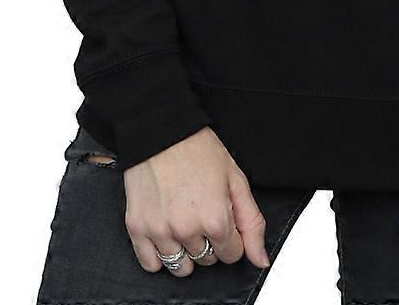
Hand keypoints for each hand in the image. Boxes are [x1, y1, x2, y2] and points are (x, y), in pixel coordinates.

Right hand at [122, 126, 271, 276]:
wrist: (161, 131)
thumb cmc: (198, 149)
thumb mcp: (236, 180)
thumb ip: (252, 223)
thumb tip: (260, 259)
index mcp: (215, 219)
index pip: (232, 254)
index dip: (231, 235)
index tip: (222, 217)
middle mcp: (187, 230)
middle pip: (207, 260)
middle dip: (209, 240)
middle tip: (201, 211)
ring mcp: (160, 232)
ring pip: (181, 267)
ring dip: (185, 250)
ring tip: (183, 222)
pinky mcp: (137, 228)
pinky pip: (151, 265)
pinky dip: (159, 255)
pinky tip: (165, 233)